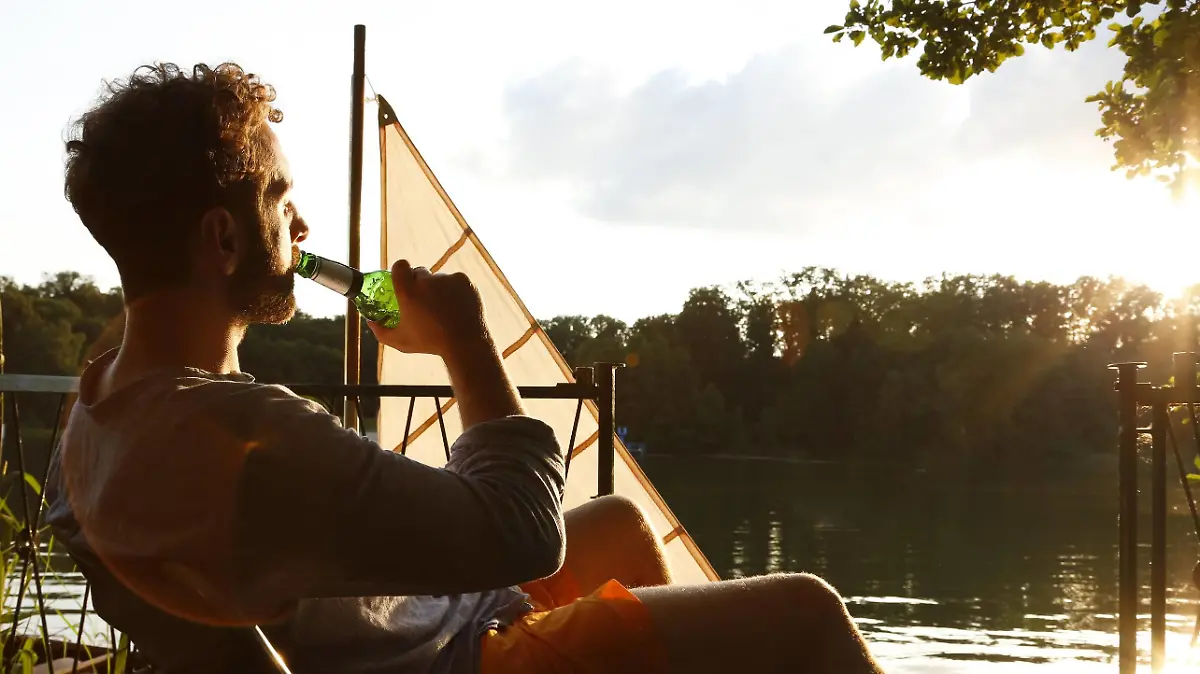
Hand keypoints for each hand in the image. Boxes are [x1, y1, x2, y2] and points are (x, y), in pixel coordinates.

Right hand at [367, 259, 493, 358]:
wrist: (465, 342)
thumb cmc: (430, 342)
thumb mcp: (400, 341)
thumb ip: (381, 331)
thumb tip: (371, 322)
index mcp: (408, 291)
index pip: (400, 266)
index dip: (401, 272)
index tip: (404, 282)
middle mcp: (427, 280)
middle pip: (420, 272)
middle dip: (420, 283)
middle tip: (424, 301)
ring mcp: (446, 279)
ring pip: (439, 279)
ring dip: (439, 289)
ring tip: (444, 309)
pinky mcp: (463, 280)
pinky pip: (455, 281)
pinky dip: (455, 291)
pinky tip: (456, 306)